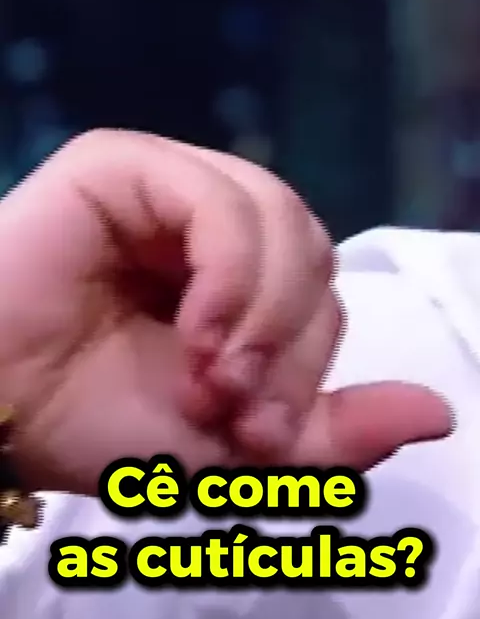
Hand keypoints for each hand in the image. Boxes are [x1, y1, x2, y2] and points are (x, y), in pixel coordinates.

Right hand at [0, 130, 450, 494]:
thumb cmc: (101, 428)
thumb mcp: (240, 451)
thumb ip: (337, 435)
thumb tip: (441, 415)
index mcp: (238, 286)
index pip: (324, 298)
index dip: (312, 369)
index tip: (262, 439)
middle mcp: (213, 230)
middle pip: (315, 256)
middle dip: (291, 347)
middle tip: (235, 411)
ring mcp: (172, 189)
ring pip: (284, 221)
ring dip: (265, 317)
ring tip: (212, 376)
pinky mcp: (128, 167)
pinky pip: (222, 205)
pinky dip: (232, 277)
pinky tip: (198, 332)